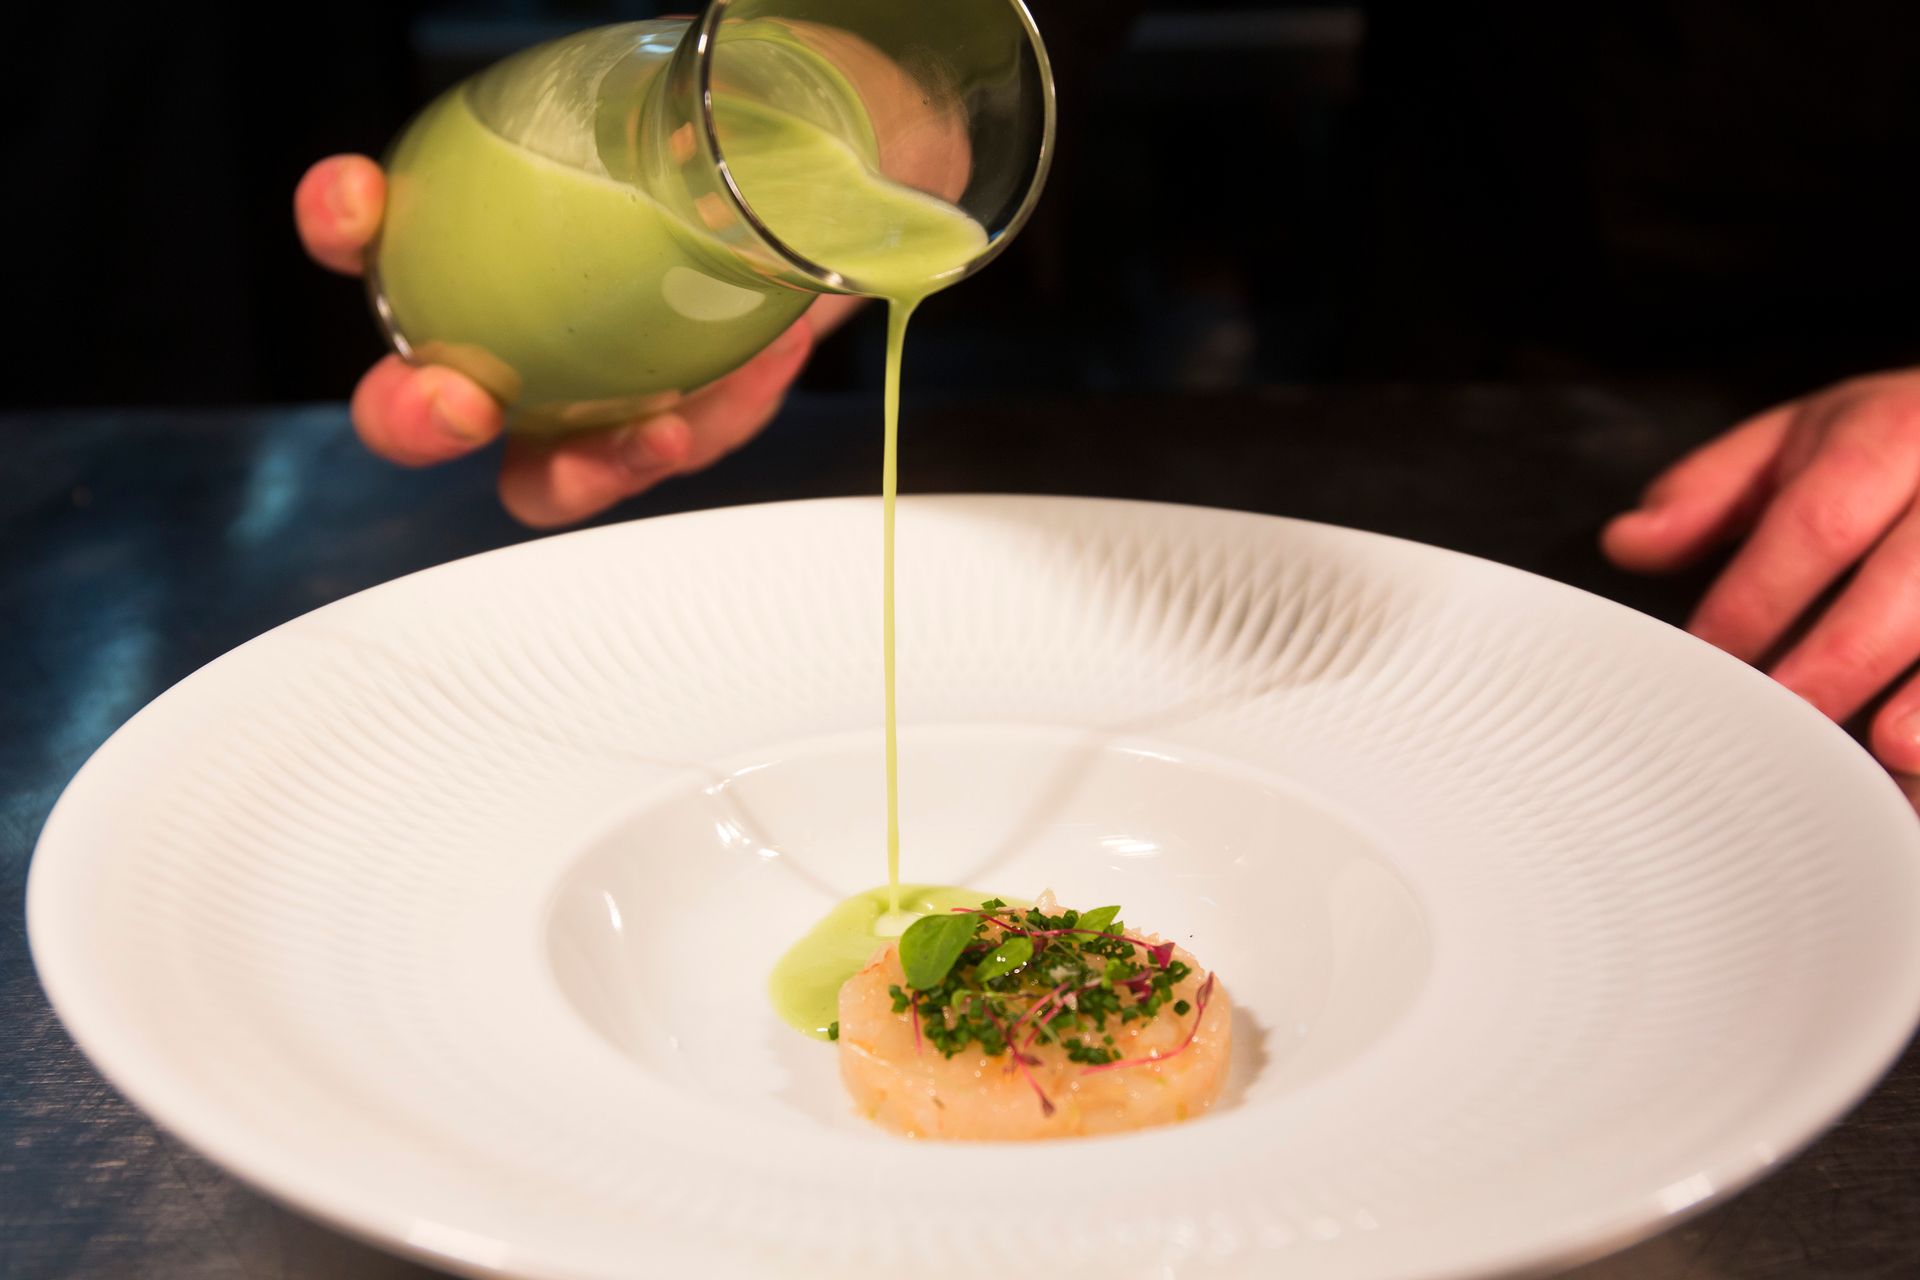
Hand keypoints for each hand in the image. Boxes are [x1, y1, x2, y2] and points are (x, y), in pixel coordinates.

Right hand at [294, 155, 860, 526]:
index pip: (369, 242)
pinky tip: (737, 381)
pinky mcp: (655, 442)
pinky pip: (666, 456)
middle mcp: (497, 350)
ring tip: (649, 433)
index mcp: (459, 255)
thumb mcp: (659, 120)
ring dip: (579, 470)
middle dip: (413, 420)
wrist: (788, 207)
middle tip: (458, 403)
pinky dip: (698, 428)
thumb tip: (679, 68)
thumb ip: (636, 111)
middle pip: (409, 416)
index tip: (360, 201)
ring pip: (540, 481)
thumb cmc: (693, 161)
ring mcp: (574, 411)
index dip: (341, 224)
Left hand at [1603, 369, 1919, 770]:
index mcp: (1893, 431)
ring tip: (1892, 750)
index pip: (1819, 520)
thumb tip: (1628, 542)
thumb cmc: (1887, 446)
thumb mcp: (1796, 439)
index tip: (1710, 660)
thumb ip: (1711, 492)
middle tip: (1787, 720)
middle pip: (1912, 573)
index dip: (1760, 598)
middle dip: (1844, 655)